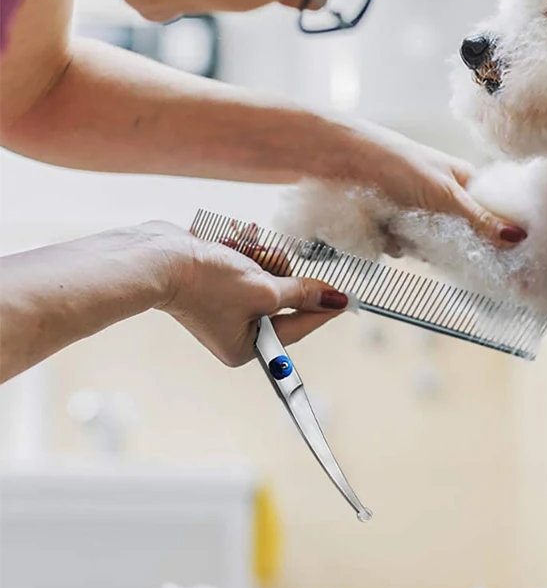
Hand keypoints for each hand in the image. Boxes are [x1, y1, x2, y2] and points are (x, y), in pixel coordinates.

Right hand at [145, 222, 347, 366]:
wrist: (159, 256)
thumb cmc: (207, 282)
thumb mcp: (264, 290)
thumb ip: (302, 293)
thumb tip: (334, 299)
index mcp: (246, 346)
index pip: (299, 326)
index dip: (324, 308)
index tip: (347, 297)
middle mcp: (235, 329)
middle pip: (282, 297)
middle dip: (277, 272)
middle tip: (267, 262)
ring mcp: (224, 303)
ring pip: (266, 274)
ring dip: (258, 257)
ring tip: (242, 250)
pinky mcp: (216, 279)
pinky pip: (245, 262)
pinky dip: (242, 250)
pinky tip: (230, 241)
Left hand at [344, 121, 526, 247]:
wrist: (338, 159)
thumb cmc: (394, 162)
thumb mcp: (443, 193)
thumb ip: (479, 219)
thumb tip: (519, 237)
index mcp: (467, 181)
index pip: (498, 215)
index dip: (506, 240)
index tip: (516, 267)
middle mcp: (446, 198)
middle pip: (467, 238)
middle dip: (458, 248)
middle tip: (445, 246)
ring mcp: (420, 213)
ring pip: (434, 247)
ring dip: (421, 246)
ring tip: (404, 225)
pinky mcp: (395, 225)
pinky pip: (406, 248)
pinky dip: (397, 245)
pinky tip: (387, 231)